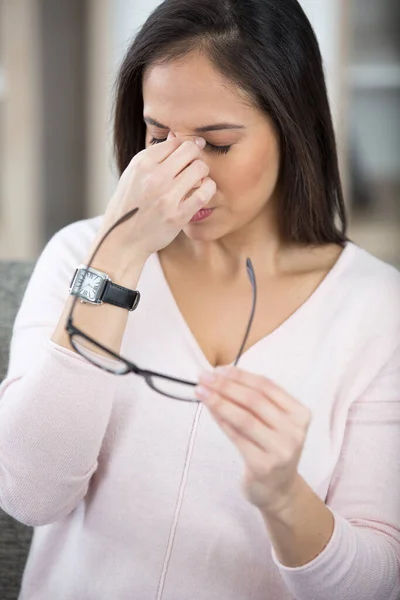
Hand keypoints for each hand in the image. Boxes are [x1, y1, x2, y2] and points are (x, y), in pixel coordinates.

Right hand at [95, 132, 215, 263]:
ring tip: (195, 182)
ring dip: (202, 174)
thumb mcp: (134, 175)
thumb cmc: (130, 205)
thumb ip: (155, 156)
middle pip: (191, 151)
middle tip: (192, 169)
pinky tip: (201, 192)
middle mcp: (154, 177)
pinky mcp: (178, 215)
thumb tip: (176, 136)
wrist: (121, 239)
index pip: (176, 142)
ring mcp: (167, 196)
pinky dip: (208, 189)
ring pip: (200, 168)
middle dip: (195, 158)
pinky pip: (205, 192)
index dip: (186, 147)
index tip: (189, 155)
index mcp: (142, 163)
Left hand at [195, 367, 311, 517]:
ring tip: (201, 391)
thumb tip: (220, 376)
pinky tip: (209, 410)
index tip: (219, 369)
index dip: (241, 375)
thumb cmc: (272, 447)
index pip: (266, 386)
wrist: (279, 490)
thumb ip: (255, 400)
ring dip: (219, 401)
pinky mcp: (263, 465)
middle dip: (226, 385)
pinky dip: (221, 420)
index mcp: (300, 413)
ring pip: (244, 418)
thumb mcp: (274, 421)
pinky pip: (237, 436)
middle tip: (204, 377)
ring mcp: (280, 450)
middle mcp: (294, 431)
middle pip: (254, 400)